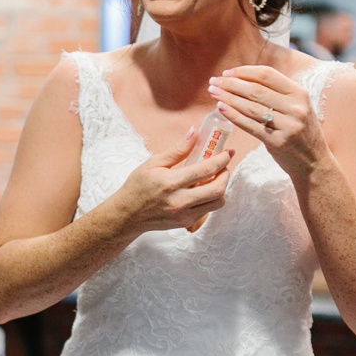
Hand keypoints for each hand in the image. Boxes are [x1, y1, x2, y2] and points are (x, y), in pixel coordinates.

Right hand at [112, 128, 232, 234]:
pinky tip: (202, 190)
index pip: (205, 170)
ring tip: (214, 178)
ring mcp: (184, 215)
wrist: (128, 215)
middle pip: (217, 190)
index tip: (228, 153)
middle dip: (226, 175)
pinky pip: (208, 211)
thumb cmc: (138, 186)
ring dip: (221, 189)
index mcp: (170, 182)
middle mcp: (179, 201)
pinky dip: (210, 199)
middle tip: (224, 166)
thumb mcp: (153, 163)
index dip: (221, 160)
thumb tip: (194, 133)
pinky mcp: (186, 223)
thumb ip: (178, 150)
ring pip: (217, 203)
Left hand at [209, 65, 327, 182]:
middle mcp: (295, 107)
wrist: (314, 162)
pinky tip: (221, 108)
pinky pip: (250, 125)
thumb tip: (242, 79)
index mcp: (299, 93)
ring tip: (213, 93)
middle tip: (213, 82)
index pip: (267, 75)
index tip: (227, 73)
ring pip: (251, 107)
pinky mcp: (277, 142)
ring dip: (228, 98)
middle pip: (256, 90)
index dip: (244, 72)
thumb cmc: (300, 131)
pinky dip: (233, 115)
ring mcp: (287, 125)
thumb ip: (277, 92)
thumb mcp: (297, 107)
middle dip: (231, 84)